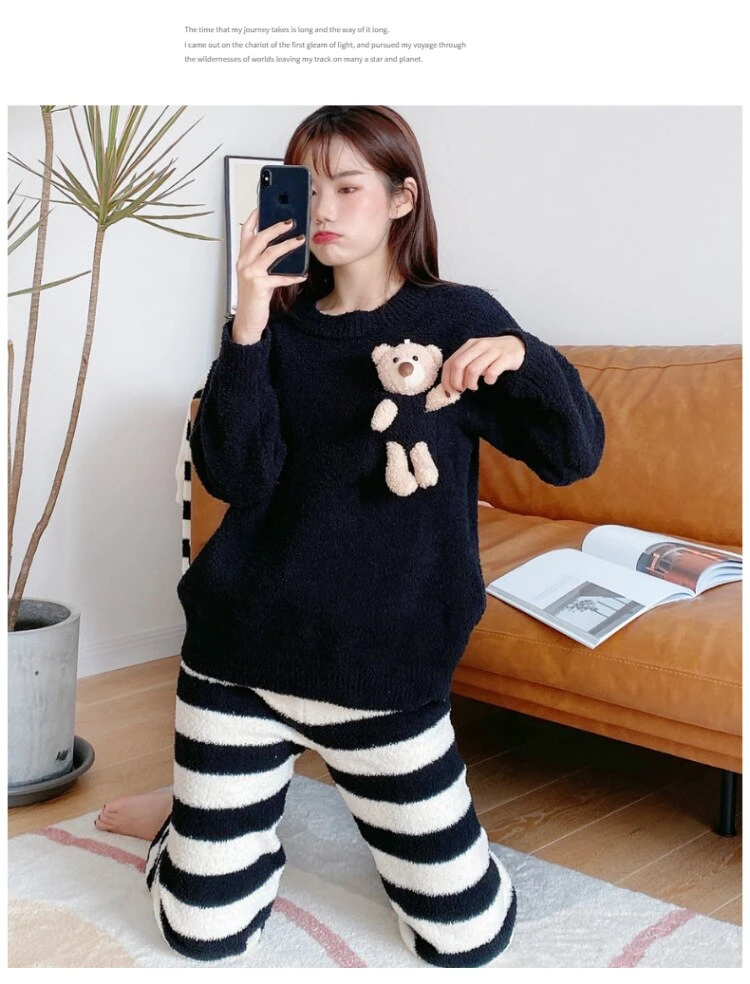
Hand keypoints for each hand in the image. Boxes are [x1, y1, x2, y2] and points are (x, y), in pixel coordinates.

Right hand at [233, 207, 306, 339]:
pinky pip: (280, 278)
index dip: (253, 218)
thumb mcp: (255, 277)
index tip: (262, 207)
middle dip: (276, 228)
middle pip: (260, 238)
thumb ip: (263, 262)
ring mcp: (250, 274)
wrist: (247, 322)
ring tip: (300, 240)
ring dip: (288, 245)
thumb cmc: (253, 299)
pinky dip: (293, 277)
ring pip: (271, 253)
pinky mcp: (259, 286)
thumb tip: (280, 249)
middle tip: (291, 222)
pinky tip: (302, 275)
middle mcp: (244, 264)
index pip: (245, 233)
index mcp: (242, 259)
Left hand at [441, 336, 525, 396]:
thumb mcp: (476, 356)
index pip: (450, 363)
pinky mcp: (506, 358)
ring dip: (470, 383)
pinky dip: (488, 380)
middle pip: (458, 365)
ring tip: (474, 387)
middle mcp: (479, 346)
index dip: (446, 380)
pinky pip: (492, 372)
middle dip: (456, 382)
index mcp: (469, 345)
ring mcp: (493, 351)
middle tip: (461, 390)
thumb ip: (463, 366)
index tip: (450, 391)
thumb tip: (449, 386)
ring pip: (473, 369)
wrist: (518, 345)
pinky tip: (489, 381)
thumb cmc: (493, 355)